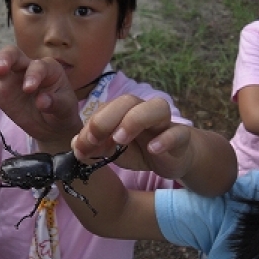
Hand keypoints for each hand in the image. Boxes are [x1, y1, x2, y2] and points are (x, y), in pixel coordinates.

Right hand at [0, 47, 80, 145]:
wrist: (53, 125)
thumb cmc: (62, 111)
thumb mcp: (65, 108)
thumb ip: (55, 103)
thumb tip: (41, 101)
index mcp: (47, 68)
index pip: (37, 67)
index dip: (32, 76)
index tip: (29, 90)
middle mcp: (28, 67)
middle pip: (13, 54)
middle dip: (5, 59)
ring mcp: (12, 78)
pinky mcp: (1, 92)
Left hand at [71, 95, 192, 179]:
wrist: (172, 158)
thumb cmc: (139, 149)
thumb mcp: (113, 150)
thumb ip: (96, 146)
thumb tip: (76, 145)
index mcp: (124, 112)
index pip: (106, 110)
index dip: (91, 125)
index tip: (80, 146)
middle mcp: (144, 111)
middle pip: (129, 101)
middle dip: (108, 118)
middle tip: (95, 139)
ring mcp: (165, 123)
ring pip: (157, 107)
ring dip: (135, 120)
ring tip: (120, 139)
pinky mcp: (182, 138)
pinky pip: (178, 132)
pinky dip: (166, 139)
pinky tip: (153, 149)